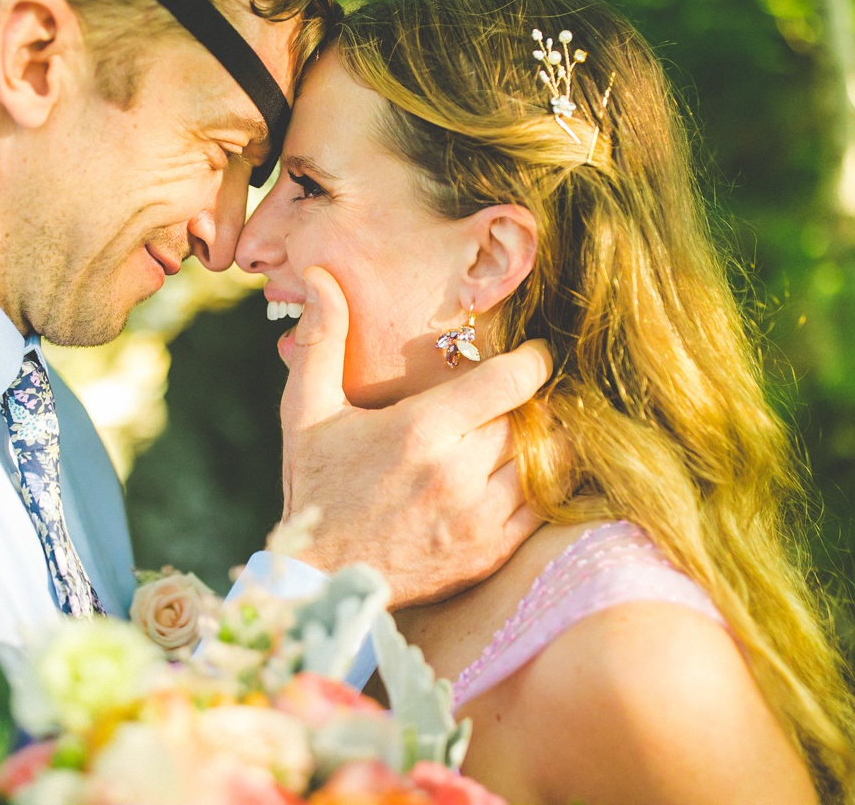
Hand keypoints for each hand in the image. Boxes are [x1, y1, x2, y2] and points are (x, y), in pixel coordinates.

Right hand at [279, 266, 551, 609]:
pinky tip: (527, 471)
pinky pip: (545, 506)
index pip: (510, 381)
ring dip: (545, 441)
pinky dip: (546, 484)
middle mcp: (457, 473)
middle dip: (533, 402)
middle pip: (531, 417)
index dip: (532, 361)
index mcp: (420, 429)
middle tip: (524, 394)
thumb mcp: (306, 412)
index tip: (534, 354)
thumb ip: (322, 341)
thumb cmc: (318, 488)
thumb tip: (320, 275)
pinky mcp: (491, 551)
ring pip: (547, 461)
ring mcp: (479, 517)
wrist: (321, 579)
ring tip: (528, 429)